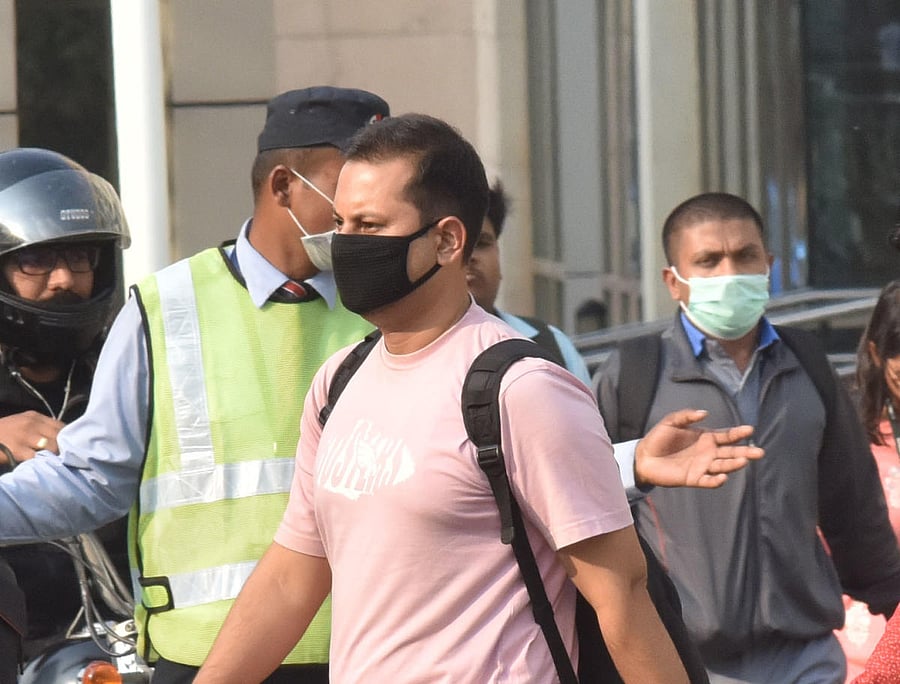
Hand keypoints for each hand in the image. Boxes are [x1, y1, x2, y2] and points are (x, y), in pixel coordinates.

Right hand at [0, 411, 64, 466]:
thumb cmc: (3, 432)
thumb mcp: (22, 423)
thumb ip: (40, 427)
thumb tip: (61, 436)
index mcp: (34, 416)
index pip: (61, 425)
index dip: (69, 437)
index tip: (72, 446)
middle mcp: (32, 423)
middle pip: (59, 436)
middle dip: (65, 447)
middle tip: (68, 457)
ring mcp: (25, 436)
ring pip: (52, 446)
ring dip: (56, 455)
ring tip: (58, 463)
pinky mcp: (17, 449)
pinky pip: (37, 457)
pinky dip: (42, 462)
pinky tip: (44, 466)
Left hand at [635, 409, 763, 488]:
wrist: (644, 457)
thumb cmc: (658, 438)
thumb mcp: (670, 422)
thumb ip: (686, 416)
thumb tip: (704, 413)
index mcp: (706, 438)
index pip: (727, 435)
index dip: (738, 433)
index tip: (750, 430)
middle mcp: (708, 453)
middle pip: (731, 452)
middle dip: (745, 452)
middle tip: (759, 452)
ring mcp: (702, 466)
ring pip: (723, 466)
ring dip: (733, 464)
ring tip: (743, 461)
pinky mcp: (694, 478)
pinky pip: (708, 481)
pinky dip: (715, 480)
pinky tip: (722, 476)